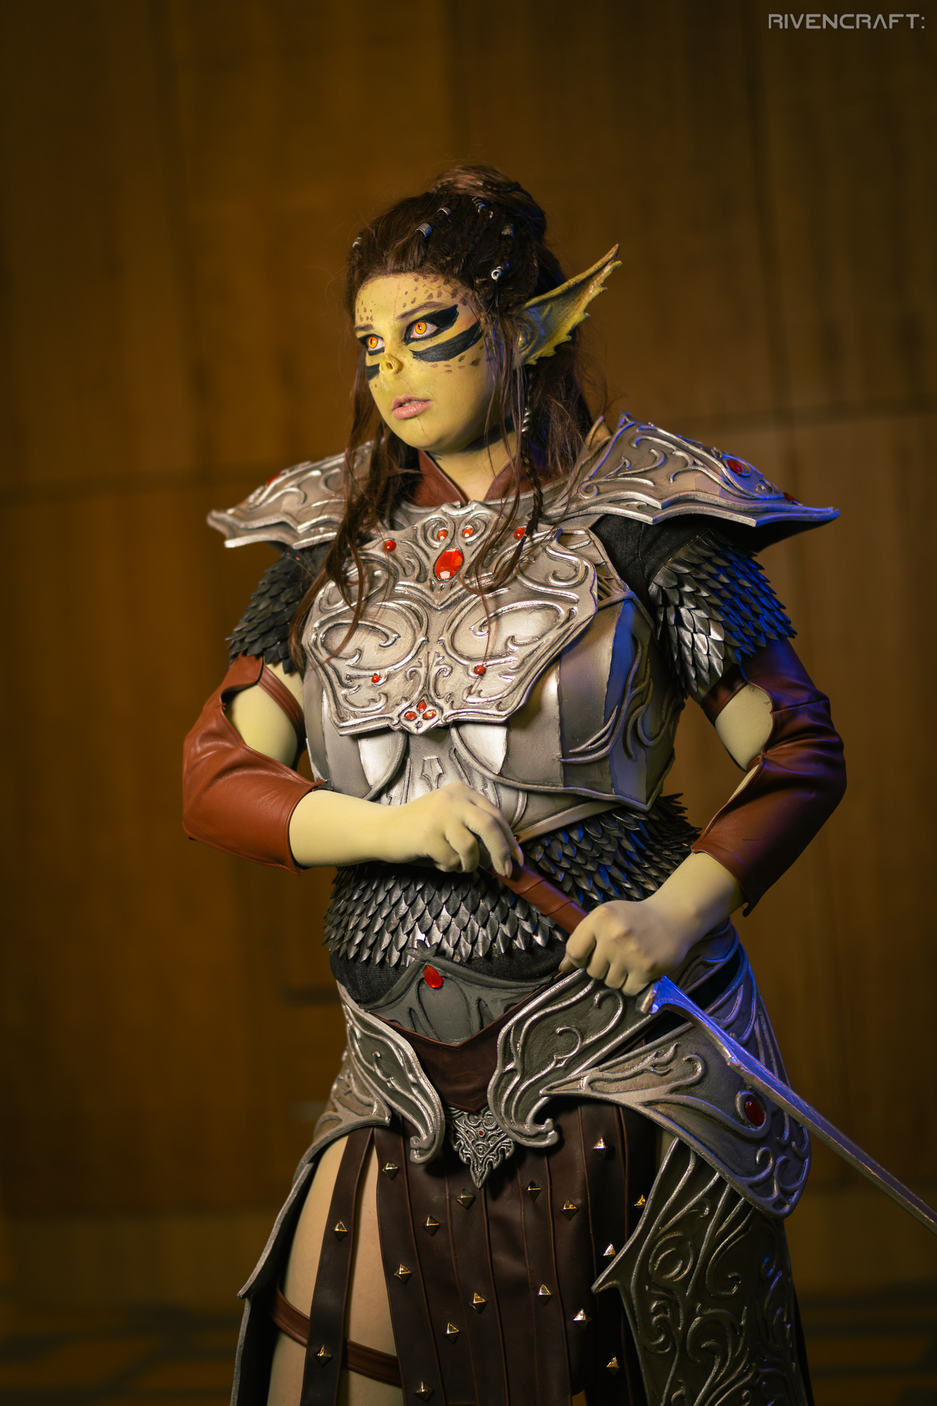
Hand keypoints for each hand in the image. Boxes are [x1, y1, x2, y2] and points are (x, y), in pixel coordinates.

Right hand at [379, 783, 522, 876]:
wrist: (382, 830)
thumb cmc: (421, 830)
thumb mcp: (451, 820)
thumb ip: (476, 831)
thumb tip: (506, 856)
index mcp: (462, 792)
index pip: (495, 815)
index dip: (509, 839)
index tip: (517, 859)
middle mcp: (452, 798)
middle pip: (489, 826)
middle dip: (501, 852)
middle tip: (505, 872)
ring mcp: (439, 814)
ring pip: (470, 847)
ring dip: (467, 864)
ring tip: (454, 863)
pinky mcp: (427, 833)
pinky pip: (451, 859)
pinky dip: (448, 867)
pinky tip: (435, 859)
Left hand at [556, 853, 743, 994]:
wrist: (673, 917)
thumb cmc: (634, 918)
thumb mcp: (605, 919)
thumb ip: (582, 940)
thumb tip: (562, 969)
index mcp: (600, 918)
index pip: (574, 952)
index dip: (580, 959)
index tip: (591, 956)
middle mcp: (614, 935)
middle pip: (592, 971)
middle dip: (602, 967)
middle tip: (618, 955)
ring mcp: (631, 952)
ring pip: (610, 983)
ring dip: (618, 977)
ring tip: (630, 960)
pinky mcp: (647, 968)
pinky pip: (628, 990)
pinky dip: (632, 984)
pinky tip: (640, 969)